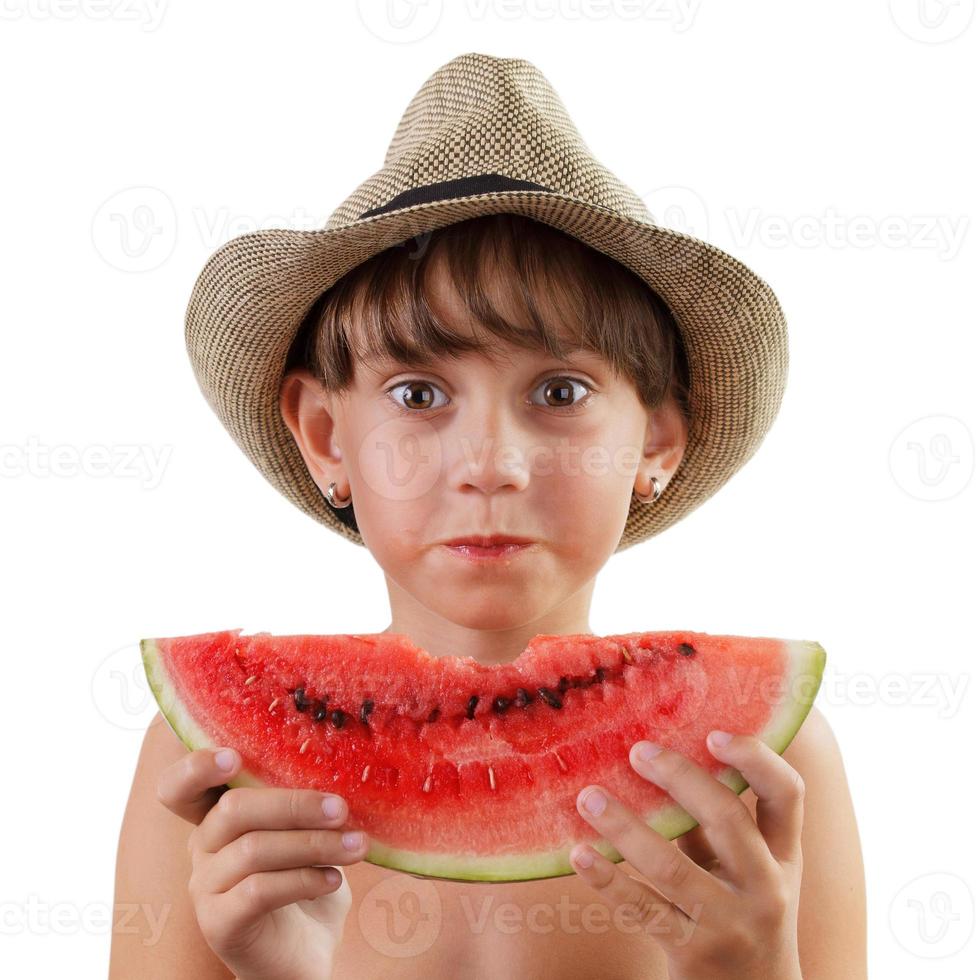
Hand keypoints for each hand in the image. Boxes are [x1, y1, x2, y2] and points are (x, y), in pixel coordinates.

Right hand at [157, 746, 368, 979]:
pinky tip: (334, 880)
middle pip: (233, 809)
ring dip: (314, 844)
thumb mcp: (310, 836)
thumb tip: (345, 773)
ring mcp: (205, 888)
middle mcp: (202, 848)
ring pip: (253, 849)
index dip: (197, 767)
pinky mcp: (219, 924)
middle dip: (294, 804)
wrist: (306, 956)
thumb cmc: (308, 884)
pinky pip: (259, 890)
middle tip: (341, 808)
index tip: (234, 757)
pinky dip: (303, 879)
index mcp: (219, 818)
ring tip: (356, 847)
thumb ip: (310, 806)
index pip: (180, 787)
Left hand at [569, 731, 804, 979]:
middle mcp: (766, 887)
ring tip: (588, 797)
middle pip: (728, 819)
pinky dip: (607, 879)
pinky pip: (643, 909)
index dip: (756, 758)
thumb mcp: (744, 870)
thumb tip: (660, 759)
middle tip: (637, 751)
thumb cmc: (738, 914)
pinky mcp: (694, 953)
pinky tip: (579, 854)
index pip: (789, 794)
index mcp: (784, 855)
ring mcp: (731, 923)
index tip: (713, 733)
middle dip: (680, 779)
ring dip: (625, 827)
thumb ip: (715, 824)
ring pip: (673, 867)